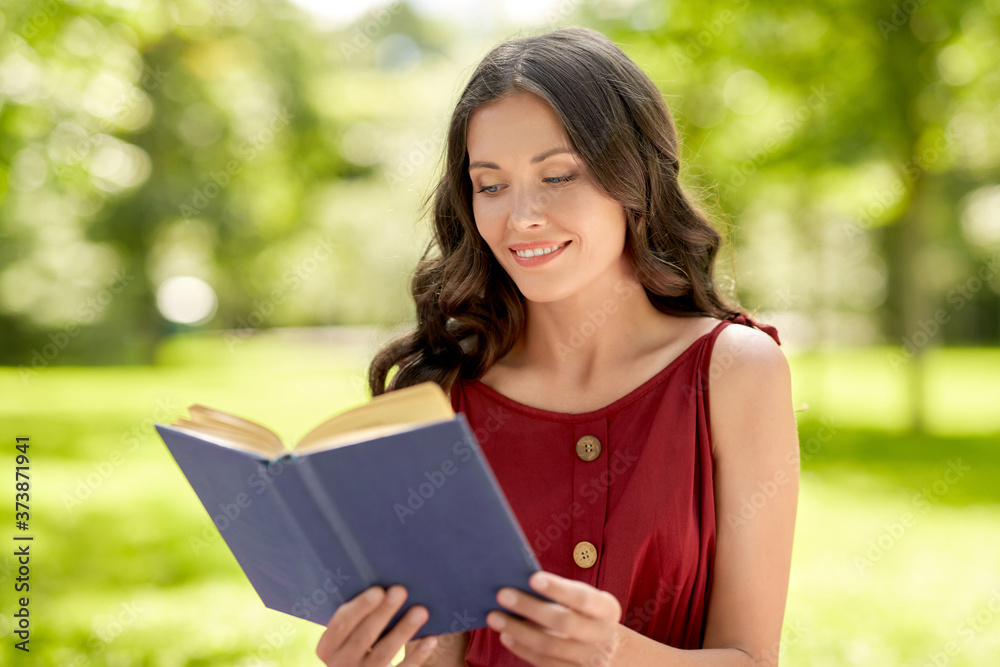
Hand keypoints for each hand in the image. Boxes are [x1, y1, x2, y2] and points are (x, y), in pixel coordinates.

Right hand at [315, 584, 437, 665]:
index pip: (341, 624)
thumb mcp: (346, 630)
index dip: (359, 607)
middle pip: (363, 637)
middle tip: (401, 590)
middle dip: (383, 613)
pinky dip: (417, 656)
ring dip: (403, 630)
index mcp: (327, 646)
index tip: (378, 589)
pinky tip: (431, 639)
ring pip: (383, 653)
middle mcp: (341, 664)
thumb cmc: (354, 637)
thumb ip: (355, 611)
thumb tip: (383, 575)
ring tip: (421, 610)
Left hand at [486, 571, 622, 665]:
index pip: (583, 597)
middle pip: (563, 622)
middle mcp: (603, 636)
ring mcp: (591, 660)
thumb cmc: (586, 616)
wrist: (609, 651)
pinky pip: (545, 663)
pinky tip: (506, 636)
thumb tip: (521, 583)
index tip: (531, 578)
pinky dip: (523, 649)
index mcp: (607, 609)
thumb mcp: (585, 602)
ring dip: (519, 630)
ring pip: (550, 646)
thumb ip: (561, 593)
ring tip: (495, 617)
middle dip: (530, 607)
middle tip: (502, 594)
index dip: (558, 588)